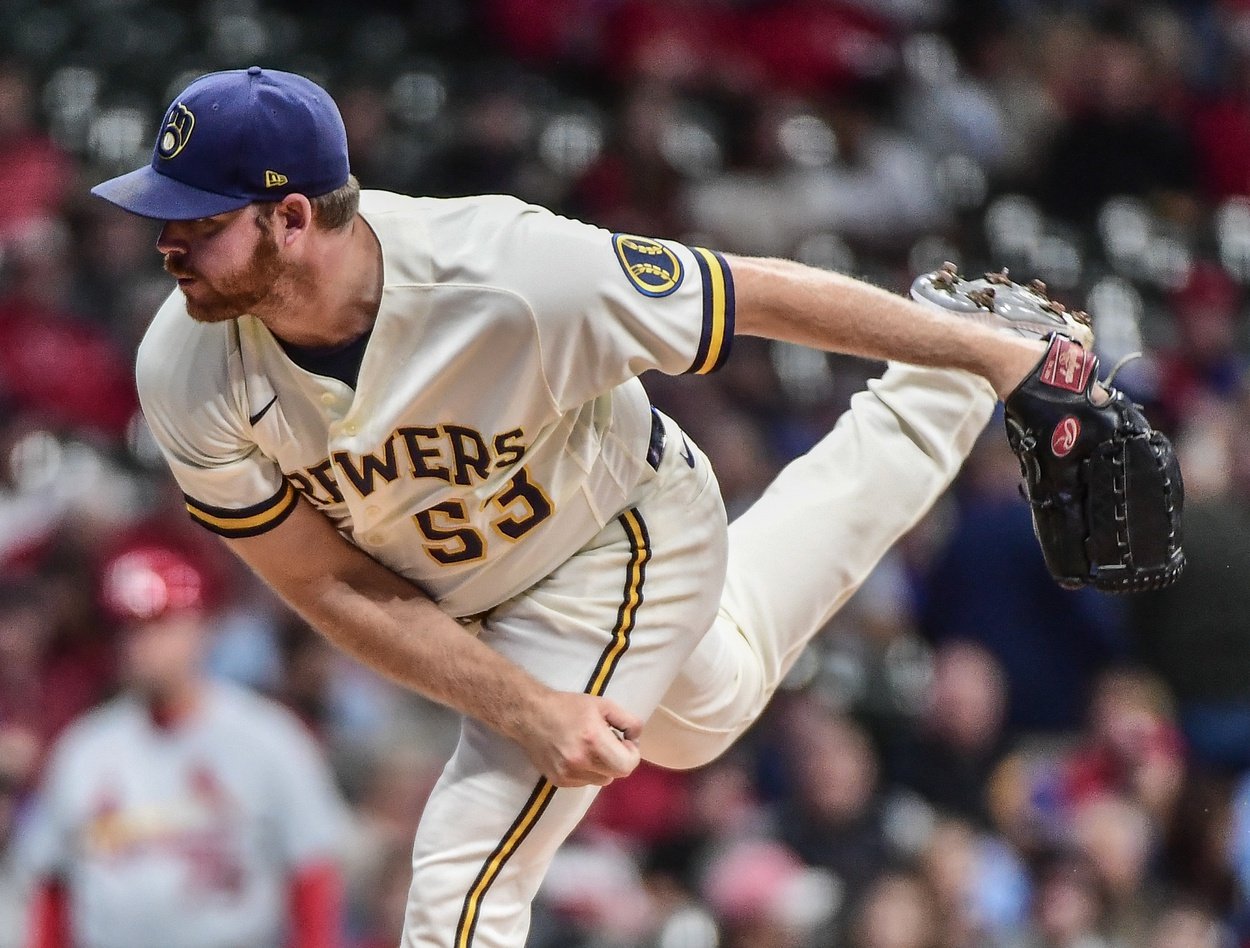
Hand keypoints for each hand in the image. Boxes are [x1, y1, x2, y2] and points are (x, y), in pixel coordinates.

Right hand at [515, 690, 641, 787]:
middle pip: (617, 774)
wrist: (530, 715)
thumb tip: (636, 737)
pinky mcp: (559, 781)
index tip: (625, 741)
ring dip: (604, 767)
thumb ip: (627, 720)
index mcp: (593, 741)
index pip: (627, 765)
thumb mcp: (602, 704)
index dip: (632, 753)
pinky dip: (588, 771)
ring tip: (592, 748)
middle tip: (611, 743)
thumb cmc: (567, 706)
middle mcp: (581, 762)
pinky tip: (578, 754)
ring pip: (602, 780)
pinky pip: (585, 782)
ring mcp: (568, 774)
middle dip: (620, 759)